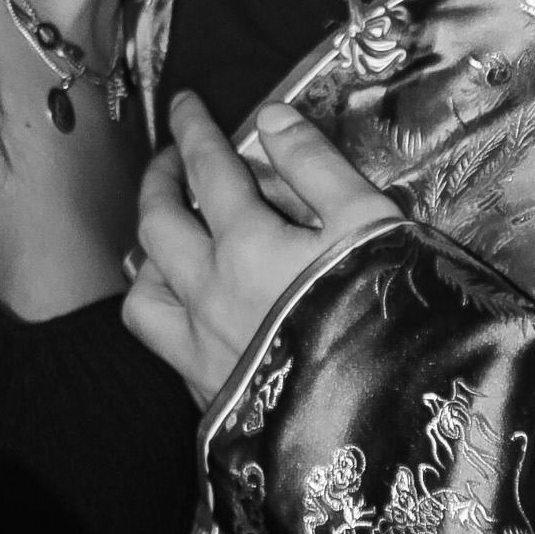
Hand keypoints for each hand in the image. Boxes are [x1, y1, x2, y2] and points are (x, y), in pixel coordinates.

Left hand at [121, 92, 399, 406]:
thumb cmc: (388, 315)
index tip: (183, 102)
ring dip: (150, 254)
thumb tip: (269, 119)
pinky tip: (193, 308)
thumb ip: (316, 165)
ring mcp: (201, 351)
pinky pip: (163, 344)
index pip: (206, 168)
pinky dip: (167, 312)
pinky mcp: (210, 397)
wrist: (390, 431)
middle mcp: (208, 296)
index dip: (192, 128)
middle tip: (172, 158)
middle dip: (158, 180)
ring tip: (172, 238)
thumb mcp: (369, 223)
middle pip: (157, 223)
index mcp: (246, 246)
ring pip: (144, 292)